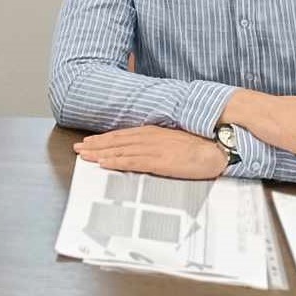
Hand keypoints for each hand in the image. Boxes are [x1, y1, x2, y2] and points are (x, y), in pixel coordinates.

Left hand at [72, 125, 226, 179]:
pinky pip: (133, 162)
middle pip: (116, 141)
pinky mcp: (159, 161)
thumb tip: (142, 147)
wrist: (217, 148)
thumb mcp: (173, 139)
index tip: (88, 141)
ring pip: (120, 151)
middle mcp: (148, 137)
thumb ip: (156, 142)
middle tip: (78, 149)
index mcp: (152, 131)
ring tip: (84, 156)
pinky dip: (117, 162)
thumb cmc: (198, 145)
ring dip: (100, 154)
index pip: (121, 135)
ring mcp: (153, 148)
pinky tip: (105, 163)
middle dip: (95, 145)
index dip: (103, 139)